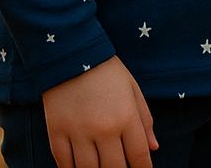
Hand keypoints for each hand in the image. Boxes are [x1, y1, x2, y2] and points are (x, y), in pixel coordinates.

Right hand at [43, 56, 157, 167]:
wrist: (71, 54)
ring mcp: (78, 132)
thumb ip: (144, 119)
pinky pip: (64, 165)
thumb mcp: (132, 89)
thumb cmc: (107, 71)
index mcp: (125, 116)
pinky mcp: (57, 132)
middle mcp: (103, 128)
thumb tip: (153, 148)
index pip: (138, 155)